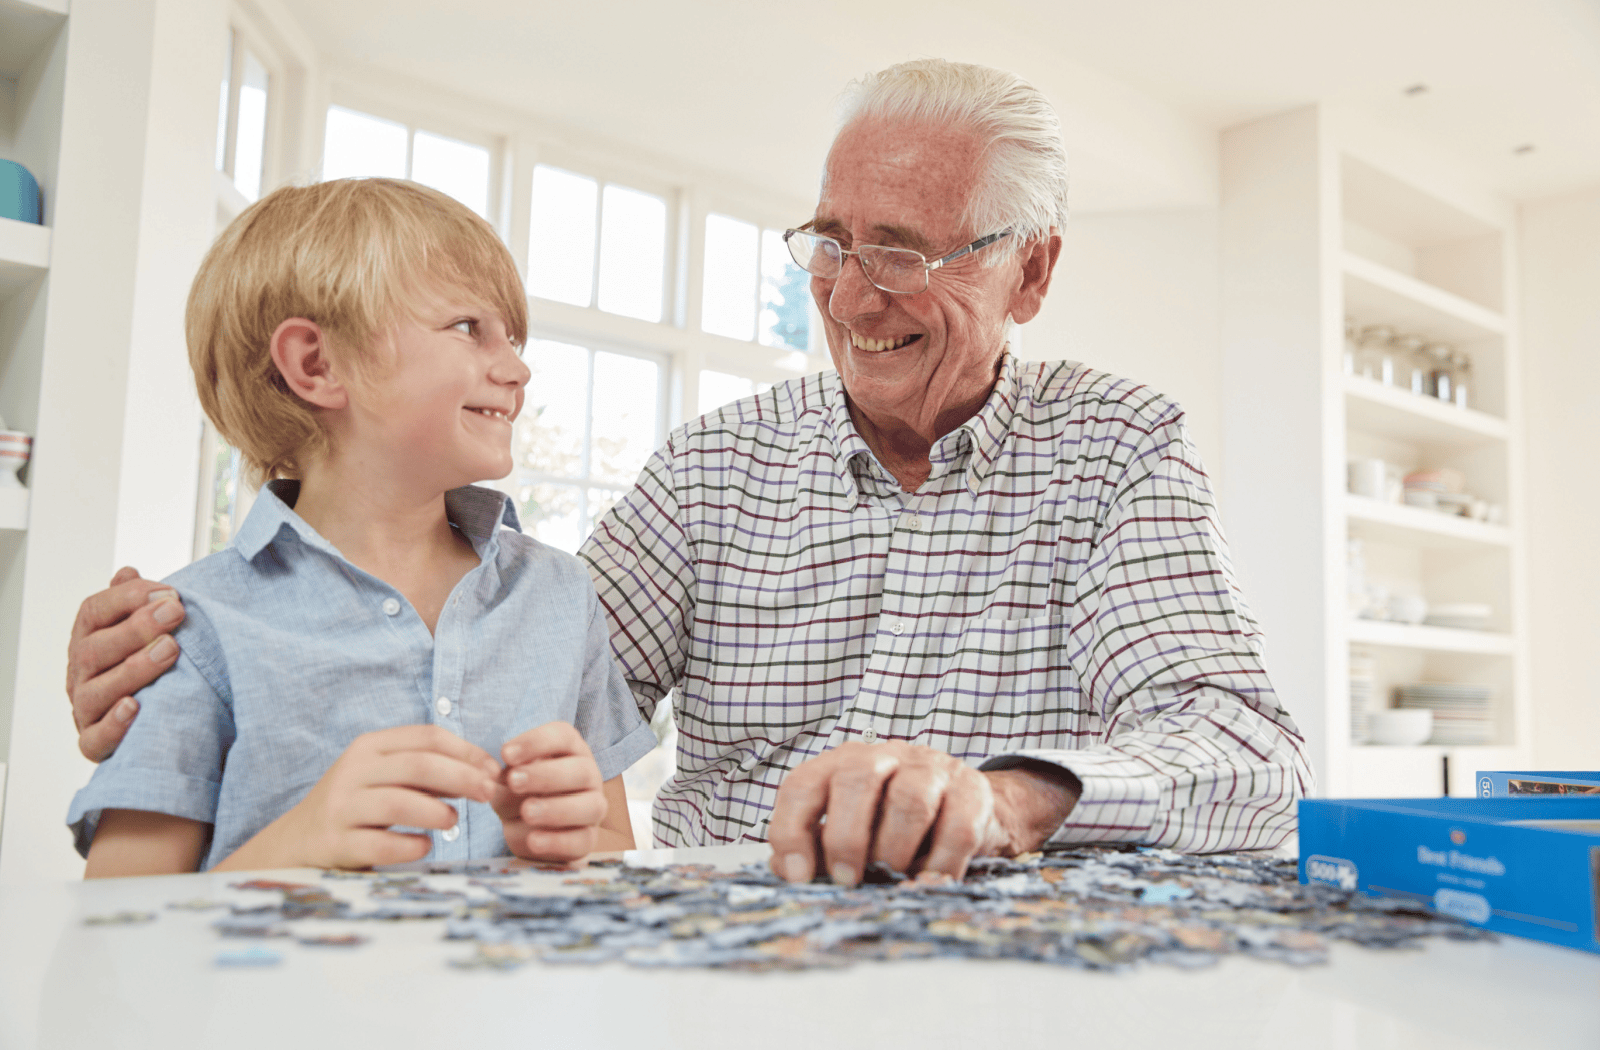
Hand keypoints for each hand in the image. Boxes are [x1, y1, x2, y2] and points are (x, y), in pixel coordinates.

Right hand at [67, 566, 185, 760]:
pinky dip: (115, 725)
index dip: (128, 598)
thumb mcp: (140, 629)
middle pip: (95, 648)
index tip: (169, 593)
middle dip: (136, 629)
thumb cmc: (144, 663)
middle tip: (175, 613)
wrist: (152, 716)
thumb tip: (128, 573)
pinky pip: (96, 739)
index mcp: (88, 638)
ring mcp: (86, 708)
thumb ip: (132, 603)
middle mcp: (81, 672)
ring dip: (134, 669)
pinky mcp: (95, 742)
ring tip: (170, 650)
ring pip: (97, 691)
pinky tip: (135, 707)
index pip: (93, 611)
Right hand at [215, 725, 501, 870]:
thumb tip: (485, 771)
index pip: (427, 736)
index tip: (493, 771)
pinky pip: (383, 843)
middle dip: (464, 778)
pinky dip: (413, 845)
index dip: (468, 751)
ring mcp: (341, 807)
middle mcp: (353, 771)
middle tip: (489, 795)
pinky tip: (425, 845)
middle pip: (420, 765)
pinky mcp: (334, 843)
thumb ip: (426, 769)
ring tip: (452, 821)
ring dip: (439, 812)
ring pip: (400, 802)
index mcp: (369, 747)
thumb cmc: (357, 806)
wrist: (295, 844)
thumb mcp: (384, 776)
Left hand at [492, 722, 607, 862]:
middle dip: (546, 775)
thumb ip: (504, 779)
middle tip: (514, 781)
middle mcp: (588, 775)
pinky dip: (558, 841)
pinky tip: (534, 840)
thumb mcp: (509, 781)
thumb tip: (491, 780)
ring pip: (589, 806)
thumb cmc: (523, 794)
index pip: (562, 736)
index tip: (505, 753)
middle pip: (580, 770)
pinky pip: (582, 841)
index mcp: (571, 750)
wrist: (537, 831)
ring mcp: (593, 808)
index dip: (535, 742)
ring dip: (556, 808)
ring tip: (527, 812)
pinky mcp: (589, 839)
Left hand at [766, 742, 1079, 885]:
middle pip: (856, 779)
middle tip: (847, 880)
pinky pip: (957, 828)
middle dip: (846, 837)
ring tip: (891, 883)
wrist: (968, 808)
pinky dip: (940, 864)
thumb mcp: (849, 832)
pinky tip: (928, 884)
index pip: (803, 784)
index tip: (798, 878)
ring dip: (894, 849)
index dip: (792, 831)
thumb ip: (815, 848)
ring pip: (909, 799)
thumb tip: (783, 871)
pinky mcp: (972, 791)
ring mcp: (931, 768)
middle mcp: (884, 756)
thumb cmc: (893, 824)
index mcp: (841, 764)